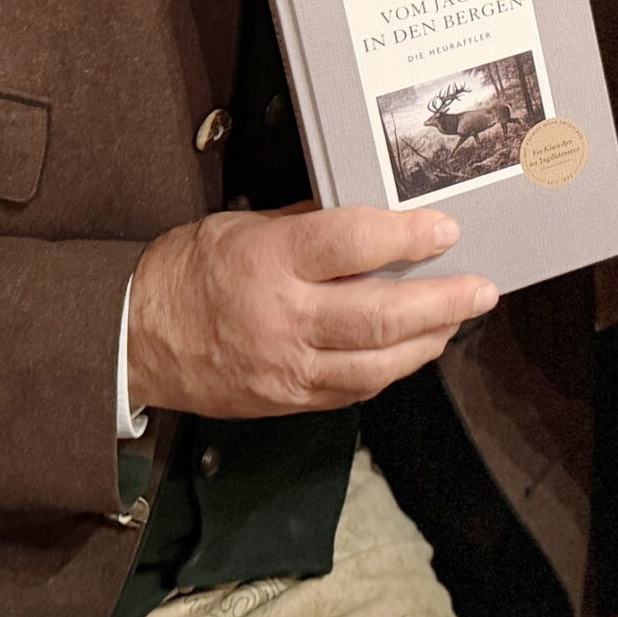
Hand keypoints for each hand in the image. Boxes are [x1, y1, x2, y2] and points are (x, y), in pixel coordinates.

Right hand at [126, 204, 495, 417]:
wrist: (136, 339)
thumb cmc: (190, 272)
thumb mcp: (245, 225)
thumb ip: (309, 223)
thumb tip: (371, 216)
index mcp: (270, 261)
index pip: (353, 244)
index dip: (407, 236)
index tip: (443, 229)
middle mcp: (284, 318)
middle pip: (380, 315)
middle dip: (443, 301)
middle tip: (480, 288)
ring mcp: (288, 367)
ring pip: (378, 363)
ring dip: (429, 341)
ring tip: (456, 318)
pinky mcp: (289, 400)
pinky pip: (355, 389)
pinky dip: (392, 369)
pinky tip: (413, 349)